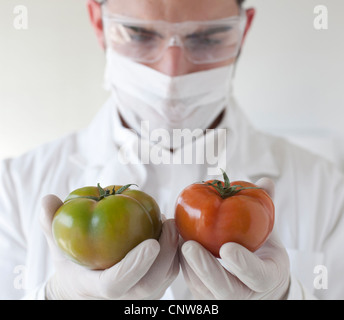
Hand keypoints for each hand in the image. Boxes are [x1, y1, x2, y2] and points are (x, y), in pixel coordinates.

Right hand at [40, 195, 178, 299]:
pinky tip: (170, 230)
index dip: (133, 266)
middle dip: (165, 254)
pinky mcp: (153, 289)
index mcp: (95, 288)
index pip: (116, 284)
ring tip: (171, 222)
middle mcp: (121, 298)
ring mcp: (139, 297)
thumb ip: (51, 224)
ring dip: (173, 250)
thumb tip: (48, 200)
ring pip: (165, 279)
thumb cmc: (71, 263)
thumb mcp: (57, 245)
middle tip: (170, 223)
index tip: (150, 243)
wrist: (83, 286)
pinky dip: (175, 252)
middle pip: (149, 284)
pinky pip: (170, 273)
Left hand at [179, 178, 289, 299]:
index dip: (243, 264)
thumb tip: (265, 181)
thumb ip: (265, 206)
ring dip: (187, 263)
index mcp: (267, 278)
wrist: (256, 277)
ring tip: (177, 237)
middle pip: (224, 289)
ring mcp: (222, 297)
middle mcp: (245, 295)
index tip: (227, 248)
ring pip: (201, 287)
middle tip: (190, 246)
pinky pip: (190, 280)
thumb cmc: (262, 250)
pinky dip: (181, 262)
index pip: (257, 276)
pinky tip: (175, 240)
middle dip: (206, 268)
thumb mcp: (268, 230)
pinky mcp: (204, 294)